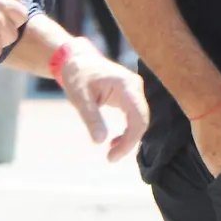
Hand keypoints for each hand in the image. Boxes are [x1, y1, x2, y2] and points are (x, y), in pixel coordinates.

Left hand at [58, 47, 148, 161]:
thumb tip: (100, 141)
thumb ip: (91, 118)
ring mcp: (135, 90)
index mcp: (125, 85)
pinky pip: (135, 116)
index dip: (130, 139)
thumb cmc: (78, 77)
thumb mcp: (80, 98)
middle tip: (110, 158)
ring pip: (140, 120)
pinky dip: (127, 131)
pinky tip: (115, 141)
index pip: (138, 116)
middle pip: (142, 120)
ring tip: (111, 152)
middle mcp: (135, 86)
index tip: (113, 156)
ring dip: (129, 138)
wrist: (78, 61)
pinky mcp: (131, 95)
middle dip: (129, 142)